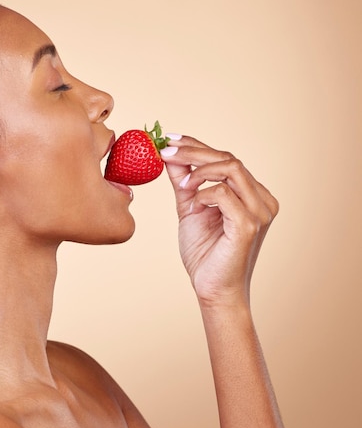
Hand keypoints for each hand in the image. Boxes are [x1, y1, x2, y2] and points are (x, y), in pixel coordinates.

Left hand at [161, 135, 278, 306]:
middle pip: (229, 159)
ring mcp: (259, 211)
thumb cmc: (204, 253)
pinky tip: (193, 207)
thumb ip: (185, 183)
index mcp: (252, 194)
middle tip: (166, 149)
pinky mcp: (249, 225)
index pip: (227, 159)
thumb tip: (170, 156)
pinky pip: (224, 194)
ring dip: (199, 170)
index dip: (198, 145)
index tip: (170, 138)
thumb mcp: (190, 209)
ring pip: (231, 169)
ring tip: (181, 184)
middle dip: (194, 151)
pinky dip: (203, 194)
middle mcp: (262, 200)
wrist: (211, 289)